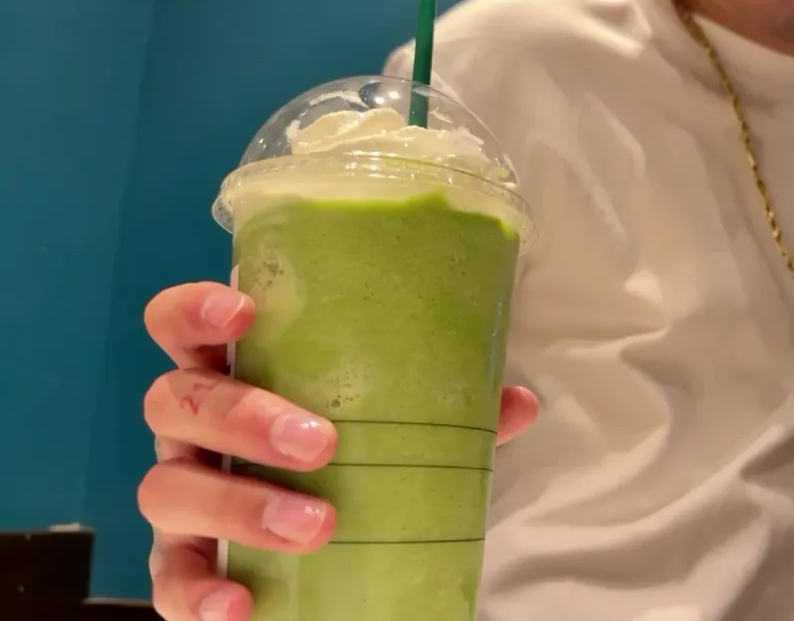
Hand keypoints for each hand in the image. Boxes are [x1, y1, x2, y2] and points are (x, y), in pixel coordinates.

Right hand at [136, 282, 539, 620]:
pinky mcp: (183, 561)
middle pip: (178, 402)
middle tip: (321, 445)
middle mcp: (192, 428)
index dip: (196, 311)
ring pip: (168, 488)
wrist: (325, 539)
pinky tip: (239, 606)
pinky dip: (197, 592)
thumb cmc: (348, 452)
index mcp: (234, 371)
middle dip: (244, 418)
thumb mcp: (391, 424)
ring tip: (318, 526)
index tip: (244, 313)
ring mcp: (181, 493)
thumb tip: (518, 402)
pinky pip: (168, 578)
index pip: (181, 325)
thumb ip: (446, 410)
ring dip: (240, 506)